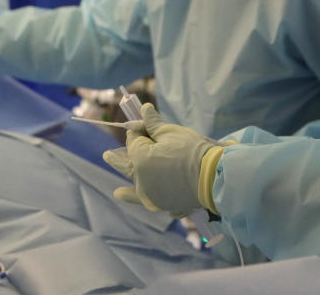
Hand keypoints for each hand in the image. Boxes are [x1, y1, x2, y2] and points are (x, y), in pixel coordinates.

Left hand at [103, 103, 222, 215]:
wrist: (213, 176)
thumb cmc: (191, 149)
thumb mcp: (171, 132)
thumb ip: (153, 123)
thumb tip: (143, 109)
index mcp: (139, 160)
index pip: (134, 142)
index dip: (138, 132)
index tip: (143, 125)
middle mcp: (140, 180)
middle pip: (128, 165)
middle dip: (117, 159)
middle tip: (107, 156)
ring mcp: (152, 195)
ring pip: (136, 188)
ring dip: (127, 190)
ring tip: (117, 194)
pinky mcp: (165, 204)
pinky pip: (152, 202)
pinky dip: (147, 204)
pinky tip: (147, 210)